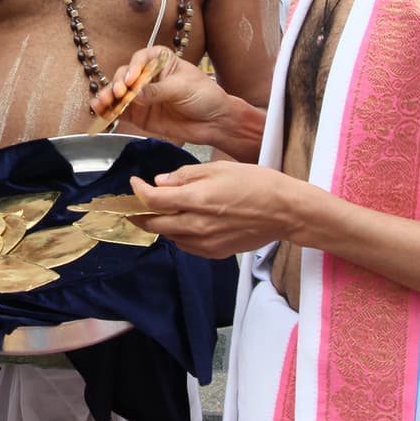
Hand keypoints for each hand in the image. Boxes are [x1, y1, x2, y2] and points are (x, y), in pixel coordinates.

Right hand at [90, 47, 228, 143]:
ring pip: (119, 94)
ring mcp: (141, 95)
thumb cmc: (204, 96)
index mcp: (160, 61)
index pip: (140, 59)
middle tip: (119, 94)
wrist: (215, 122)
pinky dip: (109, 112)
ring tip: (100, 104)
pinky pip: (120, 112)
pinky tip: (100, 113)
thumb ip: (158, 91)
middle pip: (124, 76)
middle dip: (118, 84)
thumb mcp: (183, 88)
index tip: (131, 80)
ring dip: (107, 98)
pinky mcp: (139, 114)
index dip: (133, 68)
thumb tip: (136, 95)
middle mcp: (147, 76)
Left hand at [130, 160, 303, 257]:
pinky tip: (186, 223)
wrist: (284, 211)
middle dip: (141, 213)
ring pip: (169, 236)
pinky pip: (186, 246)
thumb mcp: (219, 168)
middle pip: (154, 223)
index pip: (152, 200)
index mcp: (196, 199)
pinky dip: (179, 235)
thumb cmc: (256, 183)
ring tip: (163, 211)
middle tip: (137, 204)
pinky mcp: (215, 252)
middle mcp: (197, 224)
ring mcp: (205, 242)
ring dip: (161, 224)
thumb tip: (161, 182)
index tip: (135, 183)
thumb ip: (186, 176)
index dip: (137, 191)